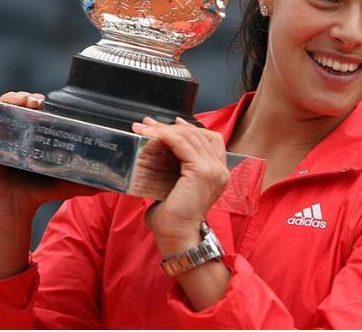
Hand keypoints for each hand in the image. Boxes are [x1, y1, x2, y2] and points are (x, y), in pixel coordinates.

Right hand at [0, 91, 100, 216]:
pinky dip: (0, 109)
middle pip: (24, 105)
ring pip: (8, 107)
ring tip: (27, 102)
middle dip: (30, 97)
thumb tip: (116, 184)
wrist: (14, 209)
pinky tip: (10, 109)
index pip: (41, 111)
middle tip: (39, 101)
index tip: (48, 101)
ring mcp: (4, 135)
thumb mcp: (69, 183)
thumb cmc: (40, 193)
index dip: (44, 102)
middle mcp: (21, 132)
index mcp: (39, 136)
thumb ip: (90, 181)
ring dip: (16, 99)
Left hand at [131, 117, 229, 255]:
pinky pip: (182, 143)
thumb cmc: (172, 219)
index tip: (168, 123)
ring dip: (163, 129)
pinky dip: (165, 136)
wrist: (177, 238)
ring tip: (142, 128)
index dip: (188, 128)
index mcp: (217, 172)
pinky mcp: (202, 170)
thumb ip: (172, 169)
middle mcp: (220, 169)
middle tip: (146, 124)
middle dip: (169, 126)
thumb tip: (153, 154)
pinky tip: (150, 135)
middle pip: (196, 134)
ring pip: (189, 136)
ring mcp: (214, 169)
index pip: (208, 138)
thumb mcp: (174, 186)